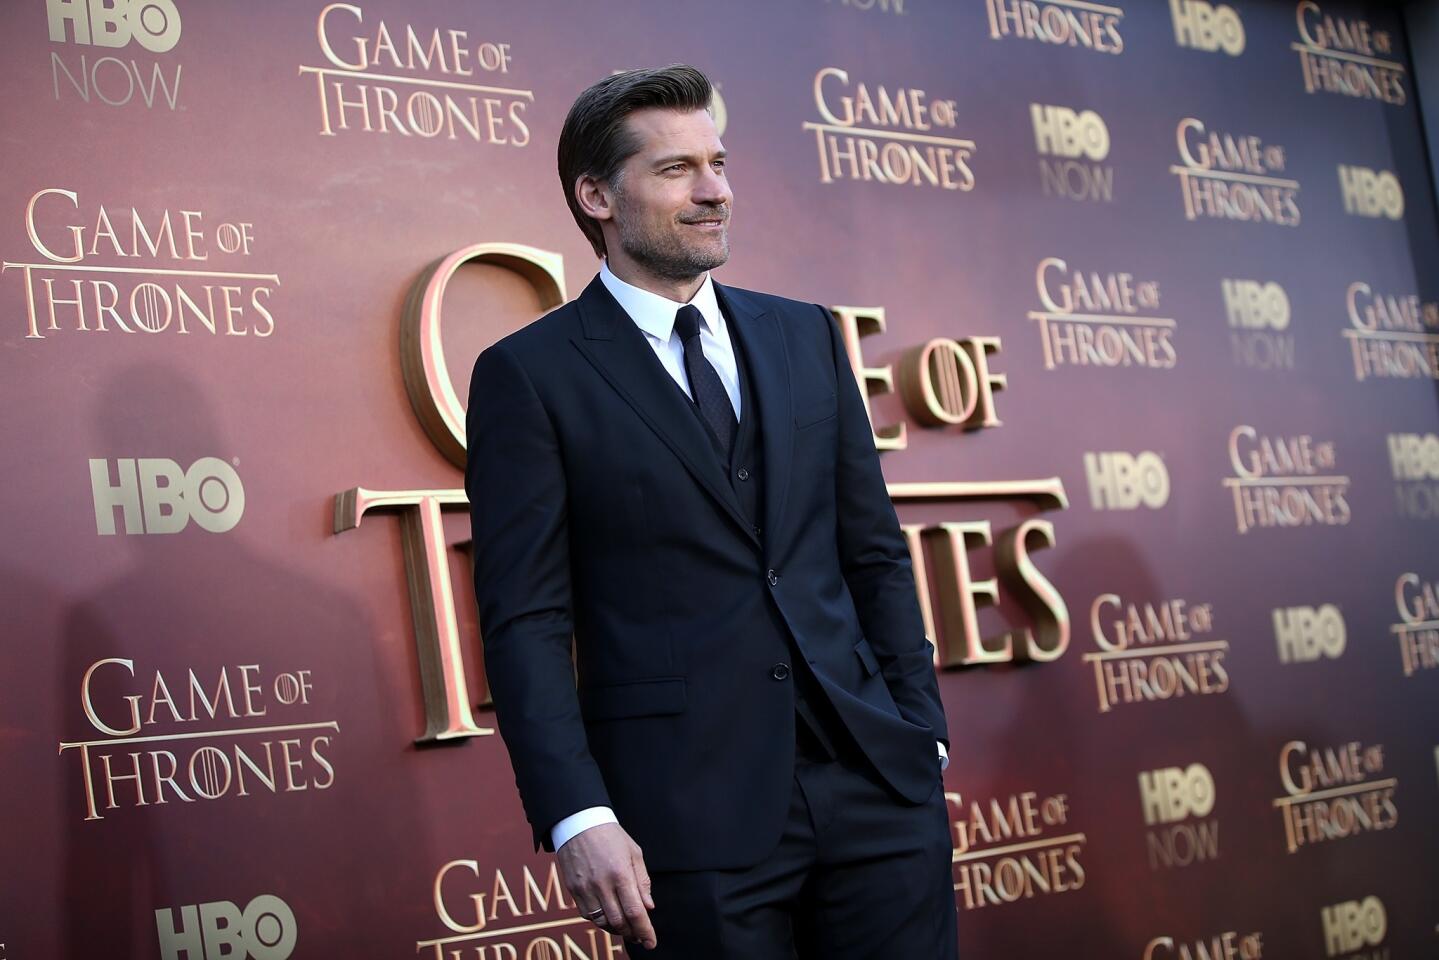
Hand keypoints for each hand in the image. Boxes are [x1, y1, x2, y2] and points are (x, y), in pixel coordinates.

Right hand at [557, 822, 656, 948]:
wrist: (579, 823)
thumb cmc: (611, 836)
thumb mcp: (634, 852)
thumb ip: (642, 881)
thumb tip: (648, 907)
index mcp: (621, 873)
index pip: (635, 912)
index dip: (645, 931)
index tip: (651, 943)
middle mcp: (602, 884)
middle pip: (619, 922)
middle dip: (632, 934)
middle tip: (640, 936)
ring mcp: (585, 889)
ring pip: (602, 922)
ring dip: (616, 930)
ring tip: (626, 928)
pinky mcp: (573, 890)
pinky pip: (587, 915)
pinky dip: (600, 921)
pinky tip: (608, 916)